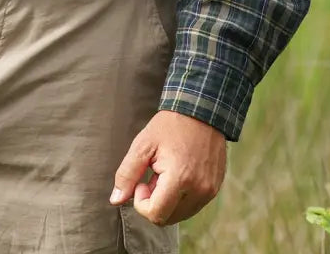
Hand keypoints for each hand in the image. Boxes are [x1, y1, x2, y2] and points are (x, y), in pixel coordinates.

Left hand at [109, 110, 226, 225]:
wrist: (201, 110)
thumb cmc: (169, 126)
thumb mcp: (142, 145)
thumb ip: (127, 174)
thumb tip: (115, 201)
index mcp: (180, 178)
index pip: (156, 215)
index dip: (141, 203)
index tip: (141, 181)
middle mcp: (199, 189)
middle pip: (167, 219)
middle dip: (154, 202)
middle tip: (152, 176)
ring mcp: (209, 191)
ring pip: (180, 215)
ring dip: (167, 201)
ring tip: (165, 173)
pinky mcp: (214, 189)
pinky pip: (192, 206)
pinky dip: (180, 198)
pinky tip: (177, 174)